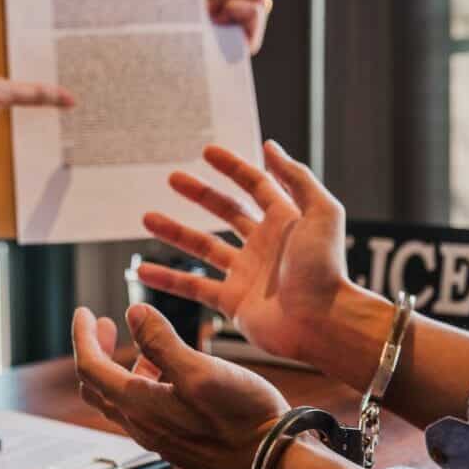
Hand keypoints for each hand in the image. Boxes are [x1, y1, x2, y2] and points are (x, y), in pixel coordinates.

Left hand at [72, 304, 288, 468]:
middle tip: (105, 324)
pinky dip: (144, 381)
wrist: (271, 463)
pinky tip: (170, 371)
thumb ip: (162, 341)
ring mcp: (160, 434)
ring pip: (121, 398)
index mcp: (140, 405)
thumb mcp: (200, 371)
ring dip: (121, 366)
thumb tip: (133, 313)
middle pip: (97, 385)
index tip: (84, 311)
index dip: (82, 336)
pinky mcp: (178, 439)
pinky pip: (145, 408)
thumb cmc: (241, 418)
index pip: (90, 368)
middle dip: (95, 350)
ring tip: (144, 342)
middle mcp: (142, 424)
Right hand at [138, 140, 347, 363]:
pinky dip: (167, 280)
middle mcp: (263, 244)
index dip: (232, 167)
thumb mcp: (321, 212)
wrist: (322, 322)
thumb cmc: (325, 268)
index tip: (207, 152)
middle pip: (225, 211)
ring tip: (147, 218)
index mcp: (285, 220)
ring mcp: (246, 273)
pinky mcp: (233, 301)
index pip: (254, 185)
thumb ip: (296, 177)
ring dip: (175, 231)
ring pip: (203, 247)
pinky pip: (193, 287)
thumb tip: (270, 146)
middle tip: (172, 178)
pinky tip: (143, 270)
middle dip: (199, 194)